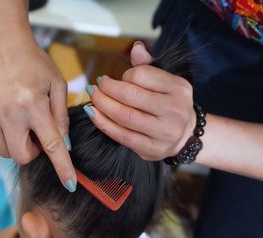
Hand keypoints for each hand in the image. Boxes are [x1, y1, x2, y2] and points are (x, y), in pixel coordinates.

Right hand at [0, 41, 76, 191]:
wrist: (4, 46)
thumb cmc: (35, 64)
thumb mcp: (57, 85)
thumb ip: (61, 117)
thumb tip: (63, 145)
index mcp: (32, 103)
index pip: (50, 144)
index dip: (62, 167)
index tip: (69, 184)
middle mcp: (7, 111)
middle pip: (20, 156)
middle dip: (31, 153)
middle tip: (36, 135)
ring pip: (4, 150)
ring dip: (16, 142)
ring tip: (21, 120)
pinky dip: (3, 131)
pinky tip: (6, 111)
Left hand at [85, 42, 194, 159]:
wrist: (185, 136)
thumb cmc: (168, 103)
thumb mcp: (165, 81)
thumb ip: (148, 65)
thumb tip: (135, 47)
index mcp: (179, 88)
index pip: (142, 75)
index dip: (123, 76)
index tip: (116, 79)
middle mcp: (174, 110)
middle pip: (130, 96)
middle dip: (107, 89)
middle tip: (94, 87)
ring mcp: (164, 132)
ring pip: (125, 117)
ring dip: (102, 105)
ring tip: (92, 97)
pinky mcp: (151, 149)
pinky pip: (122, 136)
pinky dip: (103, 123)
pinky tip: (93, 113)